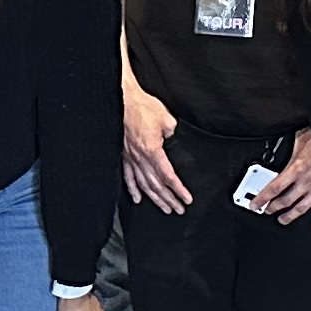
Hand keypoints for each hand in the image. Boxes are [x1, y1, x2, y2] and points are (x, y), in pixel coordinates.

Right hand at [121, 77, 188, 210]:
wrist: (124, 100)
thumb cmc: (143, 107)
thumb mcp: (167, 120)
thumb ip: (173, 134)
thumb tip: (174, 140)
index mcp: (153, 151)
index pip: (168, 177)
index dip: (178, 190)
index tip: (186, 199)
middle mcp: (141, 158)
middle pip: (157, 185)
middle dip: (169, 200)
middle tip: (177, 209)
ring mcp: (131, 158)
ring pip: (144, 185)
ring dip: (155, 199)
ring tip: (164, 208)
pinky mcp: (124, 155)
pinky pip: (128, 177)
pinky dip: (133, 189)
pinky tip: (138, 199)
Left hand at [251, 138, 310, 224]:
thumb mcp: (303, 138)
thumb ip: (293, 147)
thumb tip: (285, 144)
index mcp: (297, 168)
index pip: (274, 188)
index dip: (261, 199)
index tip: (254, 205)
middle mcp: (307, 182)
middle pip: (285, 201)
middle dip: (273, 208)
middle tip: (268, 210)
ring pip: (301, 209)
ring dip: (290, 216)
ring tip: (283, 219)